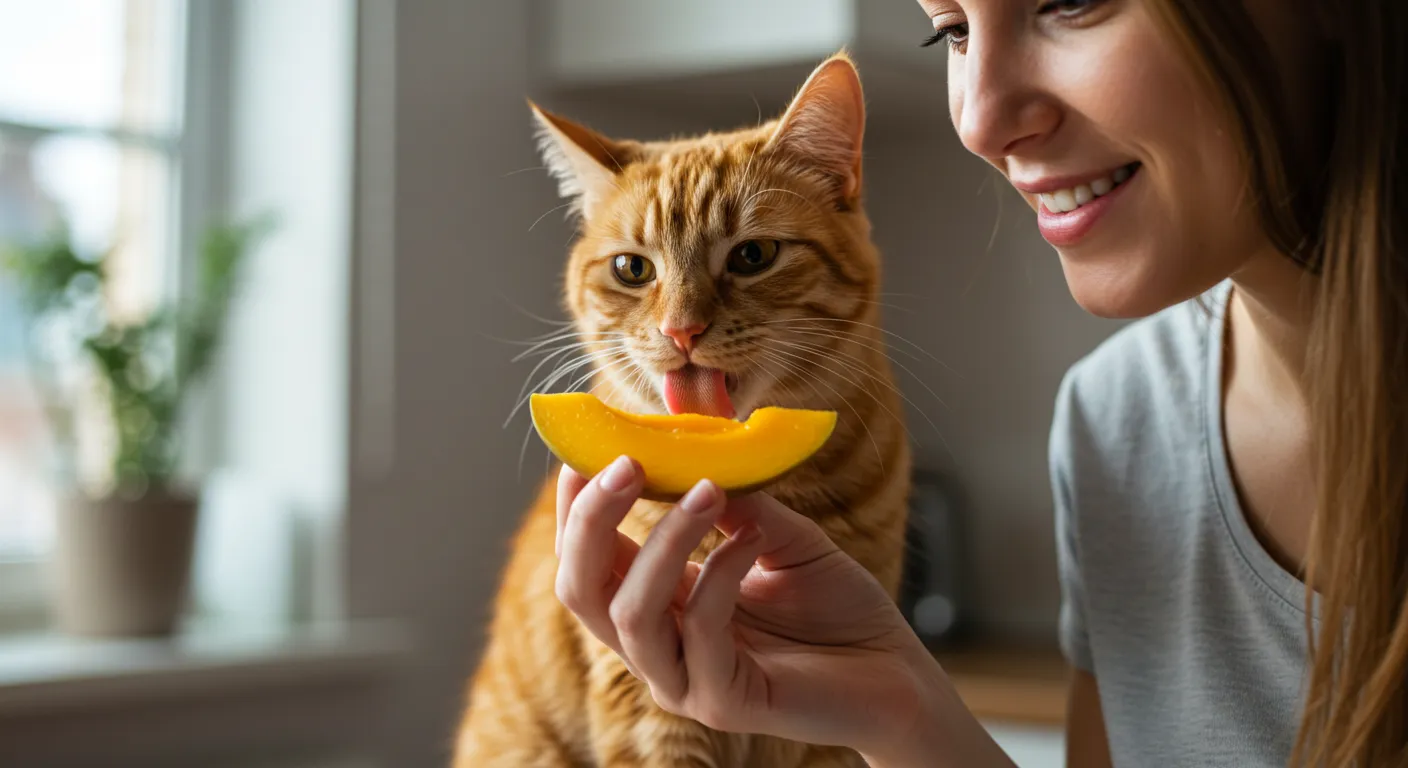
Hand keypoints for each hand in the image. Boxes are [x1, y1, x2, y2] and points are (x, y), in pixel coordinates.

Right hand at [553, 456, 1009, 766]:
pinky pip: (702, 632)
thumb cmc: (837, 607)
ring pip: (631, 613)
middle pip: (580, 590)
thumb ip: (735, 499)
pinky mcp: (723, 704)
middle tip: (626, 462)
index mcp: (661, 606)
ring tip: (707, 487)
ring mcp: (684, 682)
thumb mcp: (779, 534)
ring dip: (662, 539)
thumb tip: (696, 440)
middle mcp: (658, 648)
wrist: (898, 673)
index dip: (577, 510)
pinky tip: (752, 538)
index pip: (588, 562)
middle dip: (592, 521)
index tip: (586, 453)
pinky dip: (721, 572)